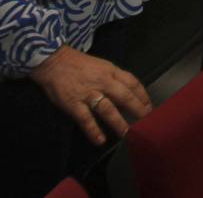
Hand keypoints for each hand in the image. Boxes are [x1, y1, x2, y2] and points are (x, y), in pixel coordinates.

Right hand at [29, 45, 151, 145]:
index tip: (149, 107)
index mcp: (110, 71)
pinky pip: (86, 119)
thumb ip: (114, 79)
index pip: (132, 82)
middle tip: (146, 123)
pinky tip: (100, 140)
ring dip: (119, 123)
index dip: (143, 96)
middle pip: (125, 96)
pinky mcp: (73, 104)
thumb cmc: (79, 64)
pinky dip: (93, 130)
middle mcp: (102, 82)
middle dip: (137, 110)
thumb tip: (129, 95)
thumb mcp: (101, 65)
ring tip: (127, 134)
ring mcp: (88, 93)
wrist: (53, 61)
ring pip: (108, 109)